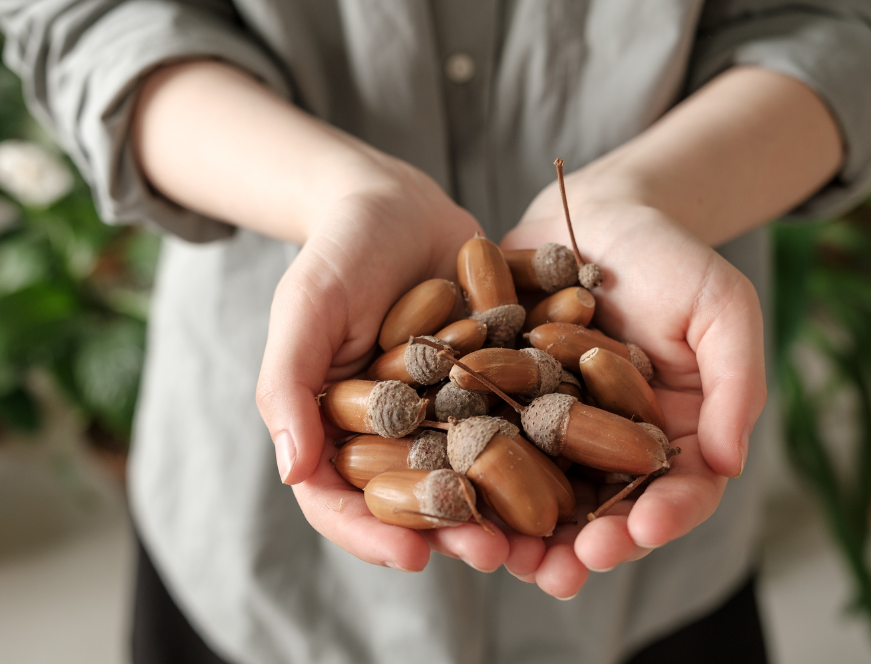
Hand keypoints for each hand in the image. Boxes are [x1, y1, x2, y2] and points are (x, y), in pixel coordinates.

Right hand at [256, 161, 510, 571]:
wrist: (399, 205)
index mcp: (337, 430)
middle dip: (453, 533)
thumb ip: (288, 384)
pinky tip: (582, 468)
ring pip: (476, 476)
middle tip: (490, 554)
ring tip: (542, 531)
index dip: (371, 534)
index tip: (411, 559)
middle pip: (417, 500)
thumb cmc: (337, 253)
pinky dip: (548, 448)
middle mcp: (394, 434)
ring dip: (508, 508)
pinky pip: (519, 424)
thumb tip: (290, 469)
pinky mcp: (495, 386)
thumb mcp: (305, 308)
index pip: (342, 499)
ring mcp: (448, 414)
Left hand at [498, 177, 766, 597]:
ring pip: (538, 492)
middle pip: (599, 510)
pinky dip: (471, 472)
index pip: (674, 492)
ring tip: (503, 557)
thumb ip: (732, 382)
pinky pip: (485, 442)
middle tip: (560, 573)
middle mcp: (607, 442)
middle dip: (581, 548)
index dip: (660, 517)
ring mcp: (551, 425)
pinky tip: (453, 492)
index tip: (640, 531)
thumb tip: (728, 462)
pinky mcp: (501, 400)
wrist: (598, 214)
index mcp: (667, 433)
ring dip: (520, 531)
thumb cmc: (672, 257)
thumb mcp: (722, 309)